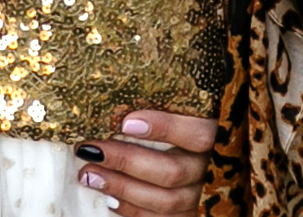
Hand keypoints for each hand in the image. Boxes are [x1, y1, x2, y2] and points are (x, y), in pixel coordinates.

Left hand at [74, 109, 216, 215]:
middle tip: (92, 150)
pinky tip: (106, 196)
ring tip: (88, 174)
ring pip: (165, 200)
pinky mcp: (185, 215)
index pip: (199, 134)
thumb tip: (116, 97)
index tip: (125, 122)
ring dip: (121, 187)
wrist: (180, 161)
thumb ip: (157, 104)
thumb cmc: (171, 128)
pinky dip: (129, 209)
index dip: (165, 128)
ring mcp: (198, 196)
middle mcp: (209, 168)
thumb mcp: (174, 111)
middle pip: (173, 171)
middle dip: (127, 161)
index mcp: (214, 135)